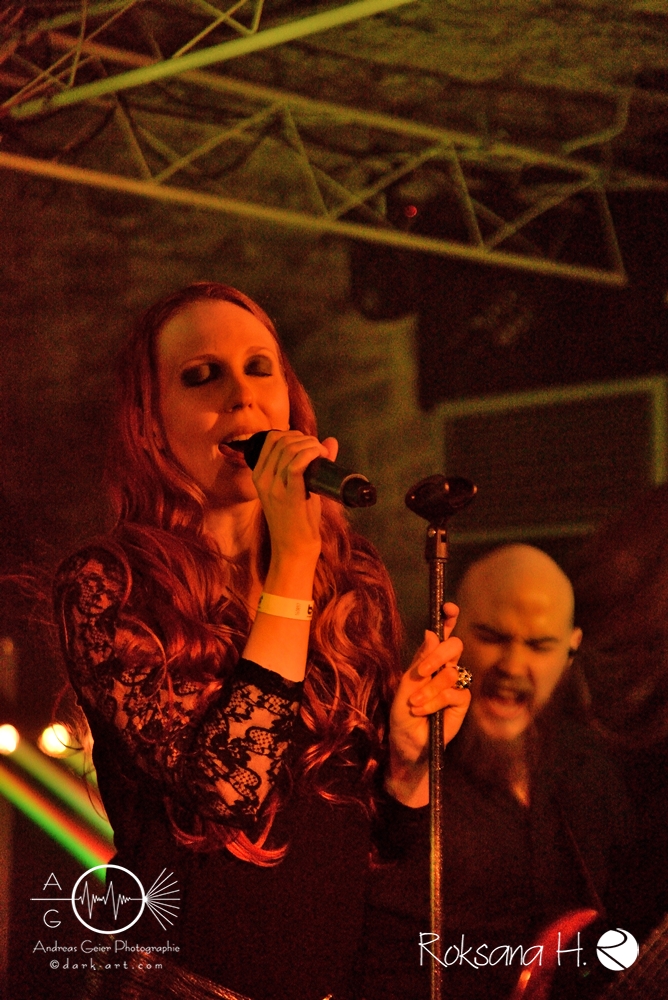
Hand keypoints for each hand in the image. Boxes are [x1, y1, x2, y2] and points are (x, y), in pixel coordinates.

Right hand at [252, 429, 337, 569]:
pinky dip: (310, 454)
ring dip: (311, 445)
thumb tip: (330, 441)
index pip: (271, 439)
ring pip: (290, 450)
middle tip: (318, 450)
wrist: (294, 548)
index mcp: (259, 475)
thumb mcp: (299, 487)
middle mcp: (263, 479)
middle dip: (305, 439)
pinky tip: (320, 456)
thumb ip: (312, 464)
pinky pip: (296, 465)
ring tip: (322, 454)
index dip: (293, 434)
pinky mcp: (289, 497)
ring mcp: (274, 488)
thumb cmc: (298, 519)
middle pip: (282, 441)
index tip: (308, 444)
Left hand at [386, 603, 470, 806]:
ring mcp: (454, 685)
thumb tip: (431, 633)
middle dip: (438, 656)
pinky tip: (424, 711)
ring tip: (415, 703)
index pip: (441, 634)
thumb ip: (420, 661)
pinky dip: (436, 701)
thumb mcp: (404, 686)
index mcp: (426, 660)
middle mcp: (442, 669)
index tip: (448, 608)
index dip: (448, 618)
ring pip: (453, 670)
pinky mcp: (461, 702)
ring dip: (430, 688)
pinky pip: (456, 692)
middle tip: (422, 673)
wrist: (408, 746)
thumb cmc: (401, 717)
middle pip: (453, 646)